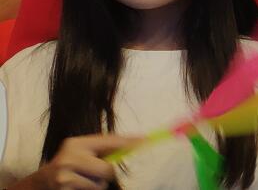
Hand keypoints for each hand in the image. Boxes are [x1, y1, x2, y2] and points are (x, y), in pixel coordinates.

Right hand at [22, 133, 141, 189]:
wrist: (42, 182)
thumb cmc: (70, 165)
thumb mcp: (83, 152)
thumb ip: (104, 149)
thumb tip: (136, 144)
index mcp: (76, 143)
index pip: (108, 141)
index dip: (128, 142)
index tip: (146, 141)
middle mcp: (69, 157)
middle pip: (108, 169)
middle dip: (109, 173)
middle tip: (100, 172)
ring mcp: (64, 176)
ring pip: (100, 184)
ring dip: (98, 185)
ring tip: (84, 180)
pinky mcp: (64, 189)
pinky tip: (78, 187)